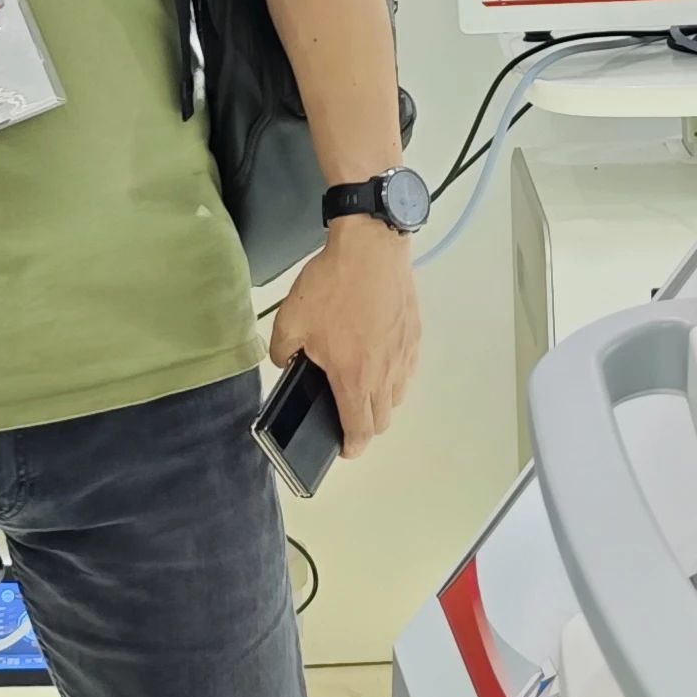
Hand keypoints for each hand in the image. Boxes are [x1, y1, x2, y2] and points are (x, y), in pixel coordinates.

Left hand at [266, 220, 420, 457]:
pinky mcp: (414, 335)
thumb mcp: (290, 321)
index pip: (360, 430)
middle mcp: (385, 374)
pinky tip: (377, 355)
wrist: (370, 248)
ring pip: (398, 396)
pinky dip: (394, 374)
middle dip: (365, 426)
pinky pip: (406, 369)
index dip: (352, 447)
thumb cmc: (332, 285)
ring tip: (361, 384)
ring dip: (381, 401)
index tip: (344, 449)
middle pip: (383, 420)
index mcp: (354, 378)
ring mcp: (403, 355)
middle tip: (347, 415)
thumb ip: (282, 353)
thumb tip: (287, 363)